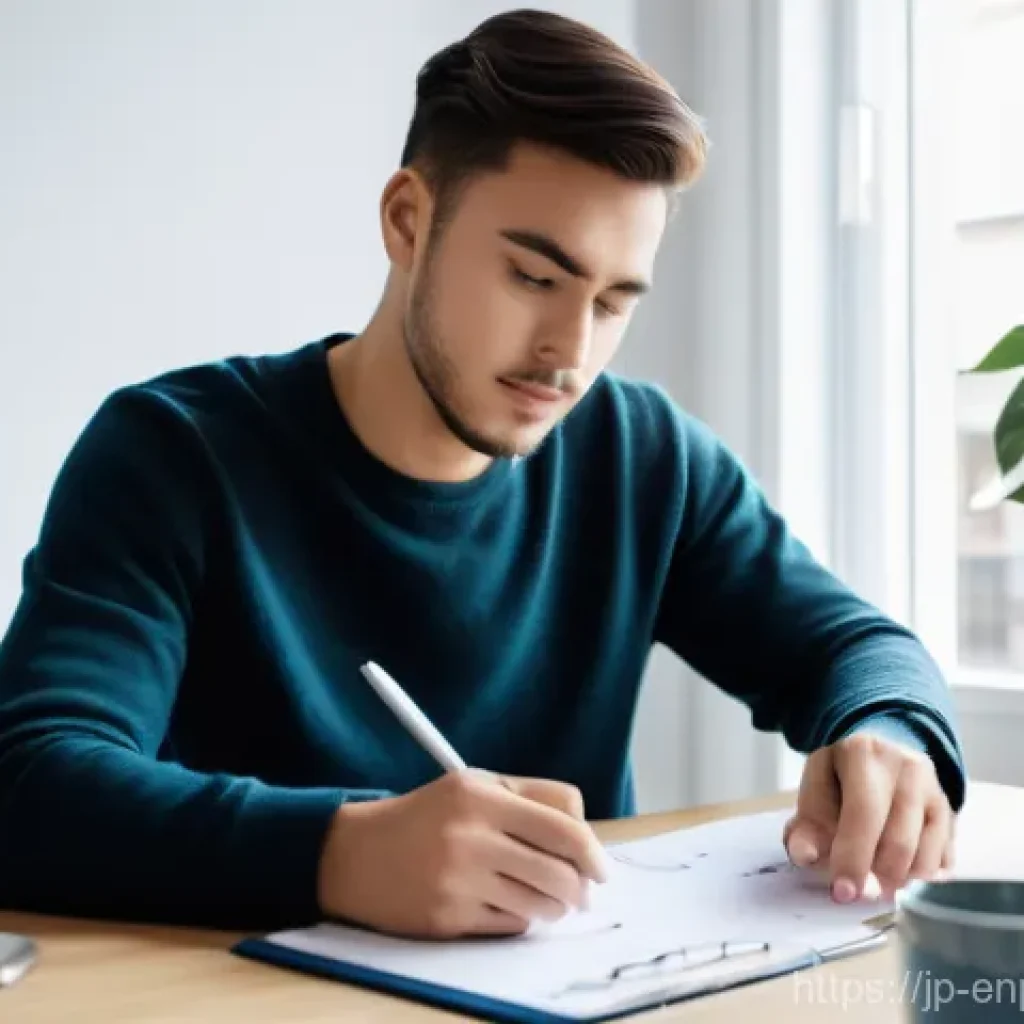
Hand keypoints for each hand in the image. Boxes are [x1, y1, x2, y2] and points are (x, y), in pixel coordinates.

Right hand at [317, 770, 607, 938]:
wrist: (357, 853)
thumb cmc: (428, 817)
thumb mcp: (474, 786)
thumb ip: (531, 799)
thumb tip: (586, 840)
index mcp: (480, 795)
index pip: (562, 824)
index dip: (592, 850)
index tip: (601, 867)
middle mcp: (470, 836)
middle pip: (558, 871)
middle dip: (579, 887)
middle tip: (580, 891)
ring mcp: (457, 880)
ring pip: (540, 903)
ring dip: (554, 906)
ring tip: (545, 898)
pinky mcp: (447, 918)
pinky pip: (510, 925)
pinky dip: (519, 918)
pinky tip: (504, 903)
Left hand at [782, 732, 954, 902]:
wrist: (880, 750)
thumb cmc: (842, 776)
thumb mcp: (815, 789)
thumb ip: (805, 825)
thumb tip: (804, 856)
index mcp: (864, 754)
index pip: (864, 813)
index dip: (853, 857)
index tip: (843, 892)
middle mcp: (908, 768)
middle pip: (899, 842)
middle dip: (877, 877)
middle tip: (860, 893)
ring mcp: (936, 791)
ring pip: (926, 858)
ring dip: (900, 881)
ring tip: (877, 877)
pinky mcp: (952, 814)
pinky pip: (944, 861)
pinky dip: (921, 877)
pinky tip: (899, 870)